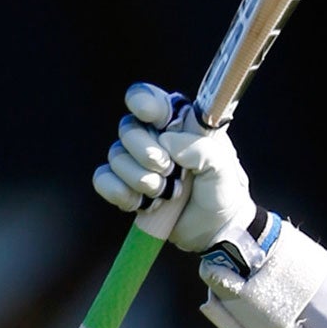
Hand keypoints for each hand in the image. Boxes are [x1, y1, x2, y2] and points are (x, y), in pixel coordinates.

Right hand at [91, 83, 257, 251]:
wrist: (215, 229)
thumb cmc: (222, 190)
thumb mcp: (223, 168)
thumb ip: (203, 149)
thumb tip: (167, 143)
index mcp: (176, 124)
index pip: (148, 98)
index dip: (143, 102)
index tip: (151, 115)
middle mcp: (152, 138)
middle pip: (128, 128)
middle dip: (147, 154)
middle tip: (170, 171)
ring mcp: (135, 162)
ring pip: (116, 156)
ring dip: (142, 179)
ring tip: (167, 194)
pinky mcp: (123, 187)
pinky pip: (103, 180)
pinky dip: (120, 192)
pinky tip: (142, 204)